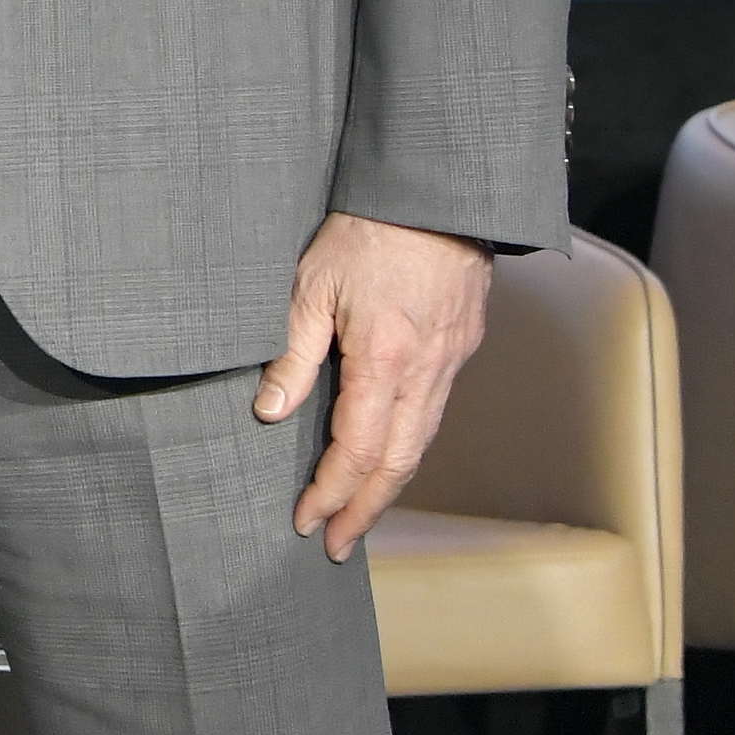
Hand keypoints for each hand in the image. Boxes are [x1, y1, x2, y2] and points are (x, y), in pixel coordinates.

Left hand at [254, 213, 489, 561]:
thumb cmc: (370, 229)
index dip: (330, 493)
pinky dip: (410, 448)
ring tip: (358, 514)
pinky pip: (435, 413)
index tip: (306, 521)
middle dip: (364, 510)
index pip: (356, 450)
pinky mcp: (463, 345)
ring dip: (389, 485)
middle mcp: (425, 371)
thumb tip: (271, 412)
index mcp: (384, 359)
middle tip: (335, 544)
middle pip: (398, 463)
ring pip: (422, 442)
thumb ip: (292, 352)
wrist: (439, 190)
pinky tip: (390, 456)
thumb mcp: (312, 284)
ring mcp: (450, 360)